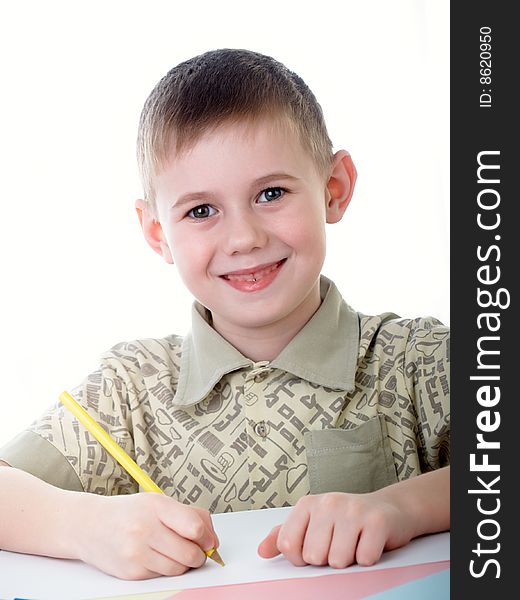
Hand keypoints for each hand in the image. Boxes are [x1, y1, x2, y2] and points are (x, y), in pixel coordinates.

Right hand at [74, 492, 218, 578]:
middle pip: (190, 553)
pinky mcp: (132, 572)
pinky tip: (155, 556)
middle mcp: (145, 529)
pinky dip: (165, 569)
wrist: (90, 526)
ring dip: (183, 563)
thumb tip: (212, 539)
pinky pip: (162, 576)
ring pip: (179, 568)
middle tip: (194, 548)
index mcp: (156, 506)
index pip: (194, 527)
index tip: (209, 540)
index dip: (208, 537)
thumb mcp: (159, 502)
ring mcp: (137, 552)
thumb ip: (189, 515)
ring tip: (172, 550)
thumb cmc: (129, 512)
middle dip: (198, 554)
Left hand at [257, 491, 414, 568]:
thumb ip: (285, 535)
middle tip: (339, 542)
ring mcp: (353, 511)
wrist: (388, 509)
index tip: (314, 546)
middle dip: (327, 558)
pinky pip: (364, 559)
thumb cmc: (346, 519)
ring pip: (338, 561)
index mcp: (308, 504)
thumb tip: (262, 551)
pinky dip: (368, 557)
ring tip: (354, 542)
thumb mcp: (313, 522)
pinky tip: (369, 542)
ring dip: (348, 559)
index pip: (287, 544)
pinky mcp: (377, 522)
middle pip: (313, 556)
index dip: (301, 556)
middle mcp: (328, 503)